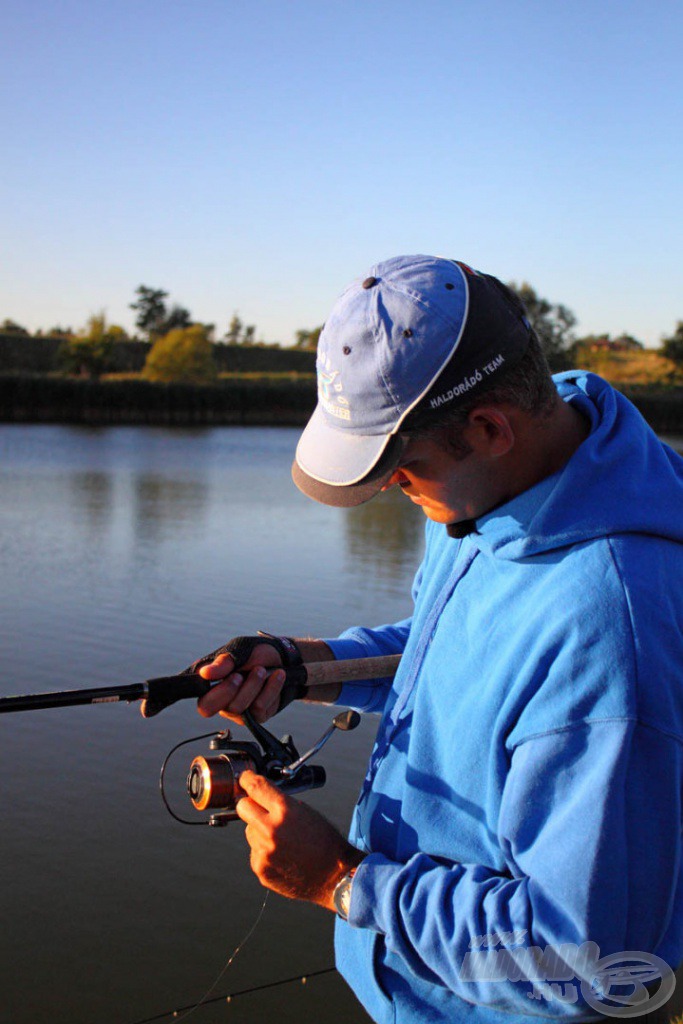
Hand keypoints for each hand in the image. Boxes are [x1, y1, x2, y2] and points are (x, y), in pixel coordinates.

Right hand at [196, 645, 286, 723]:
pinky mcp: (257, 716)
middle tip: (244, 674)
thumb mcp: (239, 651)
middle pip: (222, 709)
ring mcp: (239, 711)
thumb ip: (222, 663)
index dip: (217, 693)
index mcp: (211, 686)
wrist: (282, 658)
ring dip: (255, 685)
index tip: (234, 674)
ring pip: (241, 708)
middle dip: (236, 689)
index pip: (204, 703)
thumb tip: (204, 673)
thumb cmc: (254, 654)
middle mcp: (222, 702)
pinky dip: (270, 689)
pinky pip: (260, 708)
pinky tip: (275, 676)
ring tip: (262, 670)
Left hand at [235, 771, 363, 908]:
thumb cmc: (324, 842)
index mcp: (285, 810)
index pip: (255, 787)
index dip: (247, 779)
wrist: (334, 875)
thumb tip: (261, 798)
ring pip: (249, 831)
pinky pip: (255, 851)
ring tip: (281, 840)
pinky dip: (264, 851)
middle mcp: (271, 829)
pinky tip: (281, 855)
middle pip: (243, 807)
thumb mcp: (306, 811)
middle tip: (259, 809)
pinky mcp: (261, 868)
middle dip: (249, 805)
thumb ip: (280, 803)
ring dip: (260, 832)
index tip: (245, 779)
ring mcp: (264, 851)